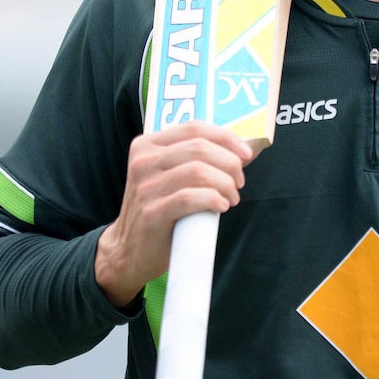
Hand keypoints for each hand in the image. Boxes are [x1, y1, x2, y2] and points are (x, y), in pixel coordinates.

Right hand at [95, 120, 252, 305]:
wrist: (130, 250)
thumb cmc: (160, 209)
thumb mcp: (171, 177)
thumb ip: (200, 159)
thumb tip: (247, 150)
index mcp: (147, 145)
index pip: (194, 128)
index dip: (226, 138)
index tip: (246, 154)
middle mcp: (143, 161)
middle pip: (200, 148)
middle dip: (230, 164)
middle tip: (238, 182)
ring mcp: (145, 187)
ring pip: (198, 172)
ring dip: (225, 184)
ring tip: (230, 198)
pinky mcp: (151, 213)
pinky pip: (190, 198)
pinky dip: (213, 199)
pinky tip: (220, 206)